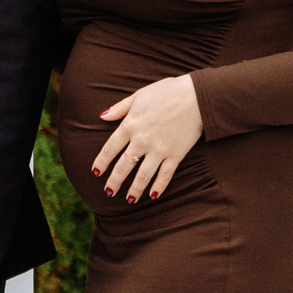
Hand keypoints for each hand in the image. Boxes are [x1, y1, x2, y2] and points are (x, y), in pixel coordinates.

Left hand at [94, 73, 202, 202]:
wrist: (196, 96)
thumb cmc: (167, 92)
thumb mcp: (139, 96)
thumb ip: (120, 108)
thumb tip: (102, 116)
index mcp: (130, 125)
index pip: (110, 148)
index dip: (101, 162)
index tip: (96, 172)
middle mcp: (142, 140)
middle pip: (124, 166)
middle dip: (114, 181)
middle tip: (108, 192)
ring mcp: (159, 150)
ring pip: (142, 176)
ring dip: (134, 190)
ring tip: (129, 200)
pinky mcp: (176, 155)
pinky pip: (165, 175)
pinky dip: (158, 187)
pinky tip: (153, 196)